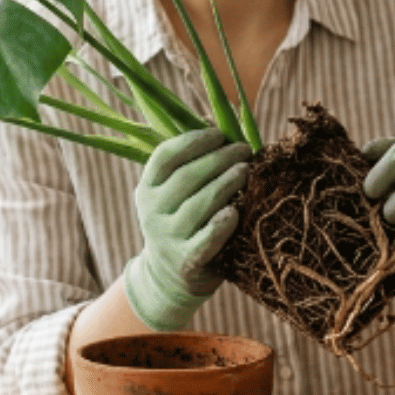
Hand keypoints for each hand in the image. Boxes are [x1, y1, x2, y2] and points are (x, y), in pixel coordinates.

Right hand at [122, 129, 251, 330]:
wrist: (169, 277)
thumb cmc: (181, 222)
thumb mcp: (173, 193)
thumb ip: (189, 160)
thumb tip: (212, 117)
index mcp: (147, 188)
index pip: (165, 156)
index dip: (193, 140)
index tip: (219, 133)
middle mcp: (152, 211)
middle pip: (187, 176)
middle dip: (219, 158)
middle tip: (244, 149)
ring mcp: (168, 237)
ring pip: (199, 203)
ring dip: (226, 183)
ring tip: (247, 170)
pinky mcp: (187, 260)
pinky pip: (207, 238)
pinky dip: (222, 223)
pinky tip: (236, 210)